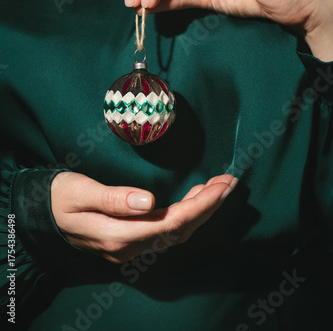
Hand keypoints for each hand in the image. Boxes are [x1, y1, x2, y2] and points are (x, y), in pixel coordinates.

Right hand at [51, 171, 237, 262]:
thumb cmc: (59, 198)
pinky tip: (194, 199)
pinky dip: (186, 215)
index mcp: (118, 235)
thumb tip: (148, 202)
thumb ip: (113, 199)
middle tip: (229, 183)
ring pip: (175, 232)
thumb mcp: (80, 192)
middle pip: (179, 230)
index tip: (221, 187)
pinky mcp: (130, 241)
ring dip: (200, 211)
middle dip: (209, 207)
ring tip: (218, 187)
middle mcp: (129, 247)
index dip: (200, 206)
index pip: (171, 223)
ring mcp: (130, 247)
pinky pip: (166, 231)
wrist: (41, 215)